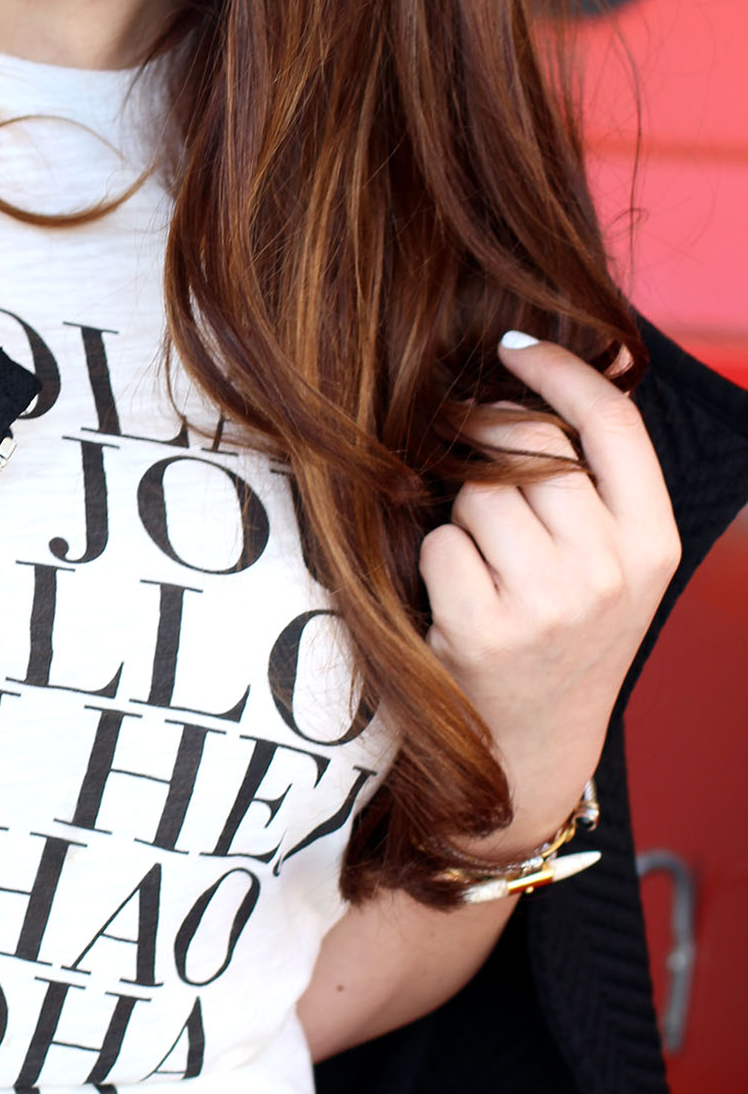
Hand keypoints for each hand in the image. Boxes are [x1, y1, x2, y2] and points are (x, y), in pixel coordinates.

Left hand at [418, 334, 680, 852]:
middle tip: (476, 475)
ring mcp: (550, 602)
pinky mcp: (485, 629)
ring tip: (485, 563)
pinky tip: (458, 598)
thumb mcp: (613, 564)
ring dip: (465, 511)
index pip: (612, 422)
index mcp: (654, 544)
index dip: (560, 368)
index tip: (511, 345)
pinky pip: (441, 541)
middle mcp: (611, 570)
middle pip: (532, 446)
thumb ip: (597, 481)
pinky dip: (438, 558)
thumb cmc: (562, 633)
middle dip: (489, 445)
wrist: (531, 749)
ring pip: (480, 490)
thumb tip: (543, 365)